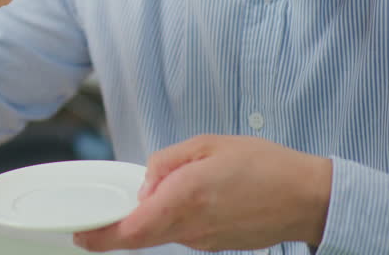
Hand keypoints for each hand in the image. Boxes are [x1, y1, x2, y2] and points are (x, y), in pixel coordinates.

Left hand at [73, 135, 331, 251]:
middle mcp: (192, 227)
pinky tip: (184, 200)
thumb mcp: (208, 145)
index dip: (102, 236)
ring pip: (162, 234)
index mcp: (186, 197)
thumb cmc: (265, 166)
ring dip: (149, 219)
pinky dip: (172, 220)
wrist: (307, 198)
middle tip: (94, 225)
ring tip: (157, 193)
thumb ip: (167, 162)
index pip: (133, 229)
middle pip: (141, 237)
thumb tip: (145, 184)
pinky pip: (182, 233)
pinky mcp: (216, 246)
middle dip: (114, 231)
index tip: (81, 234)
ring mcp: (205, 241)